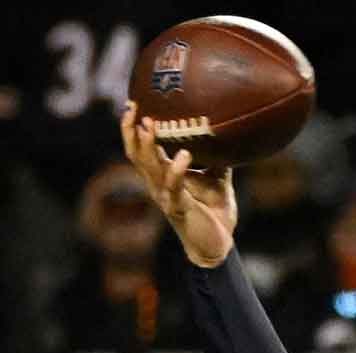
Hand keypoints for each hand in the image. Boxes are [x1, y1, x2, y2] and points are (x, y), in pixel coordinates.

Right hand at [120, 101, 235, 267]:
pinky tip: (184, 154)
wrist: (219, 245)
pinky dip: (178, 169)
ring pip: (149, 168)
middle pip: (135, 156)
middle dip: (131, 131)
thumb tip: (225, 131)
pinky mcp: (178, 209)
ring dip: (148, 146)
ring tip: (150, 124)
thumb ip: (215, 157)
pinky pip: (174, 186)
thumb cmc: (214, 212)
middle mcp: (158, 185)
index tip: (132, 104)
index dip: (132, 128)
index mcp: (163, 177)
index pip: (140, 149)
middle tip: (133, 108)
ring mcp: (165, 197)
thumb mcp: (216, 178)